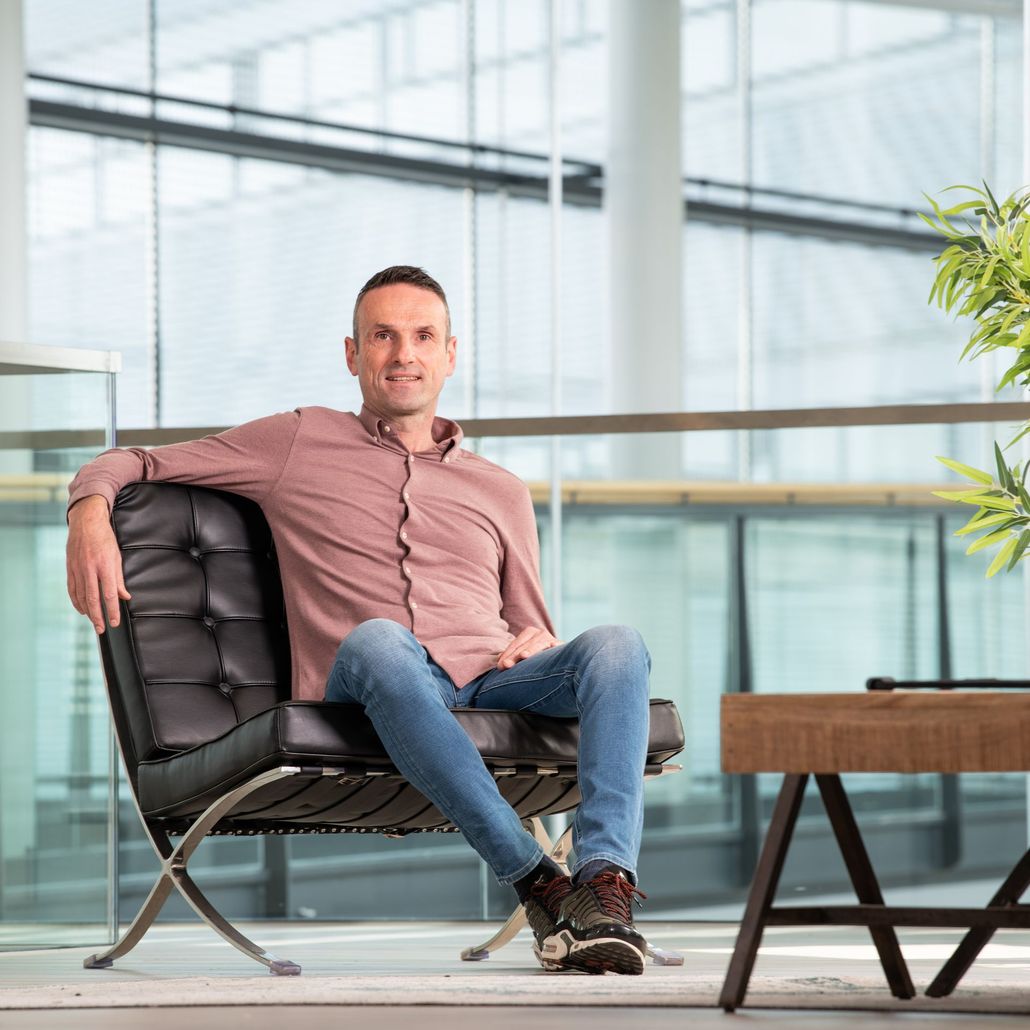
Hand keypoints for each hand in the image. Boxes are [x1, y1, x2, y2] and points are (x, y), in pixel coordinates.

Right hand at [66, 495, 131, 633]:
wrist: (86, 522)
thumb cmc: (105, 538)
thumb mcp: (117, 556)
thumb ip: (120, 579)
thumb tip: (125, 597)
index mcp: (105, 566)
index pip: (109, 594)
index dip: (112, 610)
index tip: (115, 622)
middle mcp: (90, 569)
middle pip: (93, 599)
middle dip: (98, 617)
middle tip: (103, 629)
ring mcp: (78, 569)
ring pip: (82, 596)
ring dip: (88, 612)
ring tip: (95, 622)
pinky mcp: (70, 568)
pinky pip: (72, 589)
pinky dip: (76, 602)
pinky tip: (82, 610)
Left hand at [496, 626, 561, 668]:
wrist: (563, 657)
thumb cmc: (539, 656)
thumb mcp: (526, 653)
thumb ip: (514, 656)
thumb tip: (500, 663)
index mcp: (529, 632)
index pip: (515, 644)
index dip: (506, 654)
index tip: (500, 666)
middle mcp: (540, 633)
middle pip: (524, 645)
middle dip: (513, 656)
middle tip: (505, 666)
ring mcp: (551, 639)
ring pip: (538, 645)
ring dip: (531, 650)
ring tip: (523, 656)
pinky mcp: (561, 646)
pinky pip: (557, 647)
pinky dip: (554, 647)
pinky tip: (552, 647)